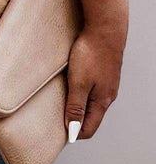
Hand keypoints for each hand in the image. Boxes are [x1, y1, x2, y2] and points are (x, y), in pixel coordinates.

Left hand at [65, 19, 127, 141]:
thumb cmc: (91, 54)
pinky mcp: (103, 72)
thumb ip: (76, 106)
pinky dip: (80, 92)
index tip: (57, 133)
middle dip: (74, 121)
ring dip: (76, 105)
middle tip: (55, 118)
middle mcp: (107, 95)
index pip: (89, 128)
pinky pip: (91, 89)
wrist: (105, 29)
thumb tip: (73, 131)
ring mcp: (106, 83)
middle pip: (90, 117)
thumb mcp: (79, 82)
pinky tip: (70, 84)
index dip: (74, 134)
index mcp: (102, 102)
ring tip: (60, 102)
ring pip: (90, 102)